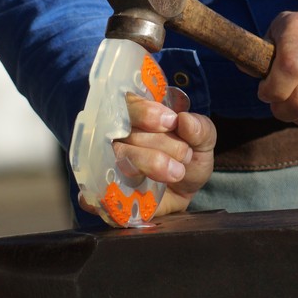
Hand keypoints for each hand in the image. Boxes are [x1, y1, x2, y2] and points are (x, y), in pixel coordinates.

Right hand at [78, 93, 215, 216]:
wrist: (184, 193)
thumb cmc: (188, 160)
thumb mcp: (203, 142)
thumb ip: (200, 129)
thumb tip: (185, 120)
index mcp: (137, 115)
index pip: (128, 103)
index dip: (145, 112)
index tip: (170, 122)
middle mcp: (117, 136)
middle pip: (125, 131)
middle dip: (159, 142)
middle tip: (185, 154)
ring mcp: (108, 163)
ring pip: (118, 156)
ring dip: (149, 162)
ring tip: (176, 172)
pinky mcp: (105, 193)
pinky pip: (94, 193)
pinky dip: (109, 194)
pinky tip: (130, 195)